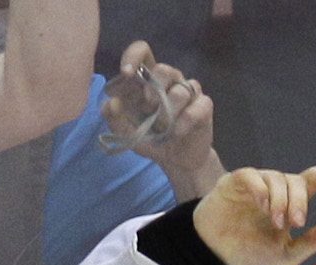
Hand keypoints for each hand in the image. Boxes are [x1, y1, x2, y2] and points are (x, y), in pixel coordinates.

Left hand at [115, 40, 225, 199]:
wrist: (177, 161)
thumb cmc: (150, 140)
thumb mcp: (125, 132)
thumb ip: (112, 117)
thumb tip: (112, 102)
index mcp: (148, 78)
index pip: (142, 51)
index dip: (134, 56)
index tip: (126, 74)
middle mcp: (169, 80)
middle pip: (163, 69)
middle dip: (153, 91)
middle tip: (147, 109)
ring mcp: (188, 92)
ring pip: (180, 90)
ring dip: (169, 111)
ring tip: (163, 128)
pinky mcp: (204, 107)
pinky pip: (198, 106)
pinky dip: (186, 119)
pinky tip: (177, 131)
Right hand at [191, 165, 315, 264]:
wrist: (220, 259)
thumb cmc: (254, 255)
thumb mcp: (287, 254)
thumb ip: (312, 242)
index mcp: (289, 204)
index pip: (307, 182)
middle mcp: (274, 191)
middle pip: (294, 180)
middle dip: (300, 200)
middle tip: (297, 223)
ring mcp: (254, 186)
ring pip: (275, 178)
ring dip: (281, 200)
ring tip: (277, 223)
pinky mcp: (233, 184)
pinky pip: (250, 176)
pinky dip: (260, 189)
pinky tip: (264, 206)